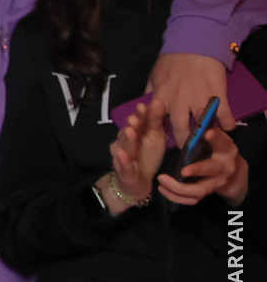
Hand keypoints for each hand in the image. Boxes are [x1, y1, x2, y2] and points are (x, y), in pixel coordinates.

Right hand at [103, 96, 167, 213]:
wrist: (139, 181)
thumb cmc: (147, 155)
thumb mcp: (155, 136)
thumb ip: (156, 120)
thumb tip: (159, 100)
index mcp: (135, 132)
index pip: (137, 121)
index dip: (140, 114)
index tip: (143, 106)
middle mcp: (125, 141)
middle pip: (129, 132)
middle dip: (132, 125)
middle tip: (135, 118)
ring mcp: (122, 155)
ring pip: (124, 146)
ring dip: (127, 139)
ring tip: (130, 131)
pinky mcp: (123, 170)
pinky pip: (123, 165)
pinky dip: (122, 160)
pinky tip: (122, 154)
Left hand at [146, 53, 234, 145]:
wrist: (195, 44)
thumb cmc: (173, 60)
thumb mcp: (154, 76)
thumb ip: (150, 93)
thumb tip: (145, 106)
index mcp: (161, 99)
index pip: (159, 124)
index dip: (163, 135)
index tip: (167, 143)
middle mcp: (179, 103)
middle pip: (181, 131)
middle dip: (185, 143)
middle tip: (189, 149)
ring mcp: (199, 100)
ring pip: (202, 127)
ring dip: (206, 136)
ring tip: (207, 140)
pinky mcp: (217, 96)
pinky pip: (223, 116)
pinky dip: (227, 124)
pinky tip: (227, 127)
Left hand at [158, 124, 248, 206]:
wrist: (229, 172)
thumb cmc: (215, 148)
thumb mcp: (213, 137)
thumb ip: (204, 126)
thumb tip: (198, 107)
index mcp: (226, 150)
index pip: (223, 143)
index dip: (216, 138)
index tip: (207, 132)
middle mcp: (223, 168)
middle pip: (211, 170)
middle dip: (198, 169)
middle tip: (183, 170)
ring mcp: (214, 183)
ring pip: (199, 190)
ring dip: (179, 187)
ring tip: (161, 179)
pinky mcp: (205, 193)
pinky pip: (190, 200)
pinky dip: (176, 197)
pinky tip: (162, 189)